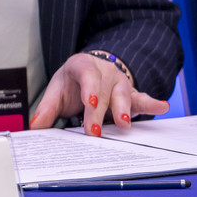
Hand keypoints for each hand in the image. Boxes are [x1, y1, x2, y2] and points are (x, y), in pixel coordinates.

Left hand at [30, 52, 168, 134]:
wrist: (91, 71)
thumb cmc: (73, 83)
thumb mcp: (57, 90)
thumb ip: (47, 109)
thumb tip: (34, 127)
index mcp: (82, 66)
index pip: (86, 74)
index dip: (89, 89)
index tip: (89, 103)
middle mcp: (105, 71)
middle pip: (103, 91)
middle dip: (99, 112)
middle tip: (93, 131)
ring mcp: (120, 82)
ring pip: (124, 95)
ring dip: (123, 110)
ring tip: (123, 124)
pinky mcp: (132, 94)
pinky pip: (142, 99)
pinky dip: (151, 104)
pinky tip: (161, 106)